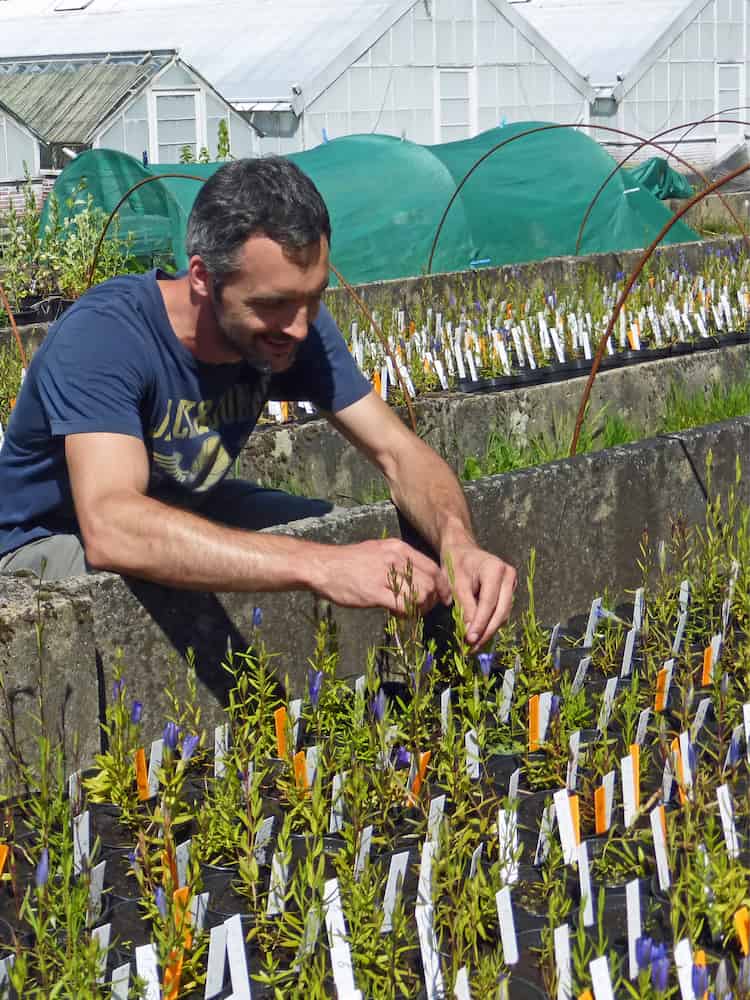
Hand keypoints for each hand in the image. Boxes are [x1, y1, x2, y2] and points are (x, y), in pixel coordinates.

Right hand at [316, 539, 452, 613]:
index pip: (433, 568)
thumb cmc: (349, 562)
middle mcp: (395, 559)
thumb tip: (419, 578)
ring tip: (406, 611)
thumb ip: (399, 562)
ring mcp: (385, 575)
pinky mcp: (374, 592)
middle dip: (432, 601)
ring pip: (421, 595)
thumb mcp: (378, 551)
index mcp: (399, 548)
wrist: (322, 566)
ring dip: (419, 609)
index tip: (443, 598)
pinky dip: (405, 613)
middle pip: (431, 584)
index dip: (443, 587)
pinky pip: (403, 606)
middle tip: (421, 609)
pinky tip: (395, 613)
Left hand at [443, 542, 516, 650]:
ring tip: (473, 645)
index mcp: (495, 569)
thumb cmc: (456, 564)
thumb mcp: (456, 583)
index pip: (489, 602)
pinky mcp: (509, 592)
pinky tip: (479, 635)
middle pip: (501, 611)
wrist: (462, 551)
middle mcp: (509, 576)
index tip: (470, 639)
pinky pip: (502, 612)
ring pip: (503, 614)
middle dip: (487, 631)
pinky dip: (491, 624)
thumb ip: (465, 606)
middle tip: (472, 648)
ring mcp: (512, 584)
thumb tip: (471, 632)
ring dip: (489, 631)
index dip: (480, 623)